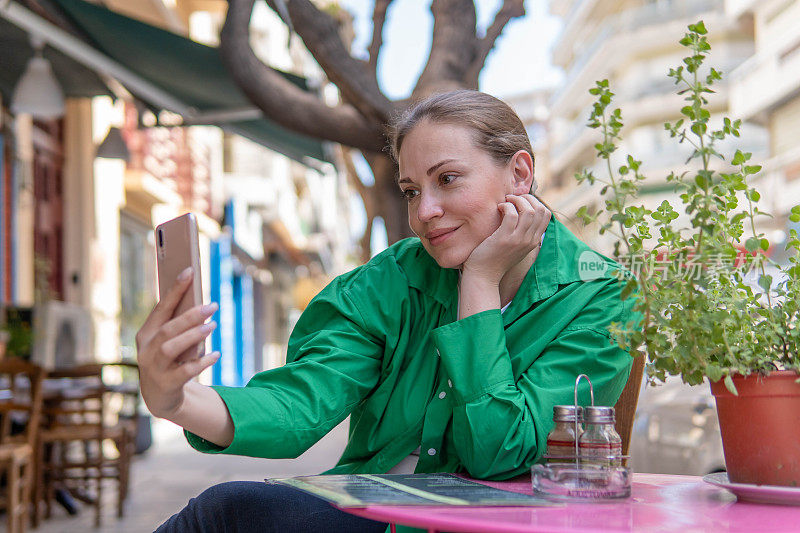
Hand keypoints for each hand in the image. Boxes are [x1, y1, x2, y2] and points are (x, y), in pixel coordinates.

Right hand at [135, 268, 219, 419]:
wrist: (160, 397)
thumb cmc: (168, 361)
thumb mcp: (168, 343)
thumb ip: (179, 326)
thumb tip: (201, 303)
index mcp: (146, 334)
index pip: (161, 308)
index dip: (175, 290)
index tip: (189, 271)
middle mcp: (147, 349)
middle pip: (168, 329)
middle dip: (190, 316)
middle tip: (212, 305)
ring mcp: (154, 368)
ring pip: (171, 347)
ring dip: (193, 335)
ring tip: (212, 326)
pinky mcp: (166, 384)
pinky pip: (186, 371)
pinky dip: (202, 361)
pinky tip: (216, 354)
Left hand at [462, 194, 550, 284]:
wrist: (484, 275)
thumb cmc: (495, 257)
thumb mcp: (515, 246)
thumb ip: (522, 232)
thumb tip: (521, 211)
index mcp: (533, 240)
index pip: (546, 214)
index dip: (535, 202)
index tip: (521, 202)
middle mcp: (529, 240)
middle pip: (540, 210)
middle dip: (527, 198)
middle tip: (513, 199)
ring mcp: (518, 240)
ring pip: (528, 211)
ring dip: (516, 200)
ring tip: (506, 201)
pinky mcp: (504, 239)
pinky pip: (511, 214)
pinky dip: (506, 206)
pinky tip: (498, 208)